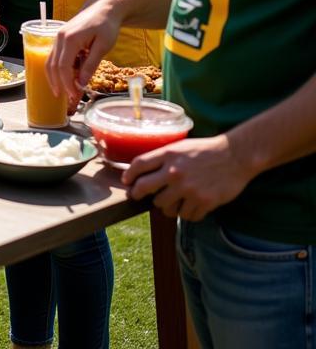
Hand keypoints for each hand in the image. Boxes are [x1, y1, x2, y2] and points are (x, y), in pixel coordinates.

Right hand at [45, 0, 122, 100]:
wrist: (105, 8)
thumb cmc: (107, 26)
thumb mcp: (103, 47)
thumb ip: (91, 65)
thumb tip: (81, 84)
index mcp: (70, 39)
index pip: (63, 67)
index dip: (67, 83)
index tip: (74, 95)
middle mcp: (60, 37)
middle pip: (52, 65)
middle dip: (58, 83)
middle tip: (67, 98)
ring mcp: (58, 36)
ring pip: (50, 61)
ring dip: (54, 77)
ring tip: (62, 91)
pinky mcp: (60, 37)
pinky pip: (54, 56)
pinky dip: (58, 68)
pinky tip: (66, 77)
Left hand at [123, 135, 252, 220]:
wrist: (235, 156)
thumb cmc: (205, 150)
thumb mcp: (180, 146)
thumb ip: (163, 158)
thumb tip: (143, 172)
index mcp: (168, 155)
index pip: (138, 165)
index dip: (129, 175)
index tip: (127, 182)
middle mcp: (175, 172)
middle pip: (144, 188)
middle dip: (138, 194)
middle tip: (138, 196)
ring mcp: (189, 189)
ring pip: (164, 207)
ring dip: (166, 206)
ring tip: (172, 201)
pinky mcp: (203, 202)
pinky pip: (186, 216)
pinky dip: (186, 214)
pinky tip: (191, 206)